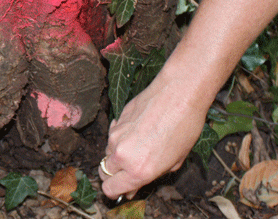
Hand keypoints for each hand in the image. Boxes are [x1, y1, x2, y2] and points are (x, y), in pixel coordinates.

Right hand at [99, 74, 206, 198]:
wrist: (178, 95)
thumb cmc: (183, 128)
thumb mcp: (174, 161)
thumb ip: (151, 176)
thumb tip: (134, 185)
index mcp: (138, 170)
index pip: (109, 189)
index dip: (115, 191)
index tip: (123, 188)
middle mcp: (122, 154)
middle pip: (103, 172)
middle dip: (114, 174)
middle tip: (129, 170)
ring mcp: (116, 135)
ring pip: (108, 152)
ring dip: (117, 154)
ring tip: (138, 146)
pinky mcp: (116, 119)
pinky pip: (113, 135)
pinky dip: (120, 137)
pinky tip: (136, 130)